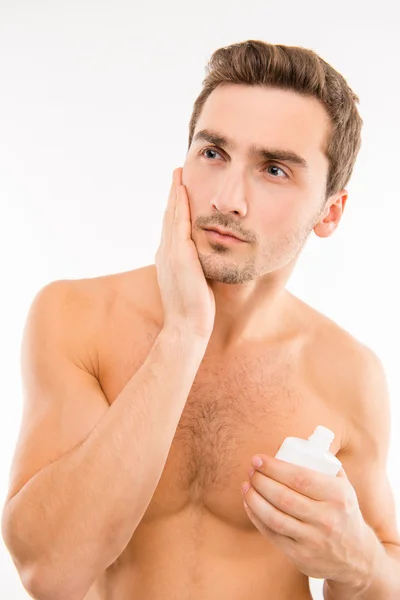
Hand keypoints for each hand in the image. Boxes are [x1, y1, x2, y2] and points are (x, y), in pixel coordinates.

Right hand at [155, 168, 215, 339]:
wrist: (187, 327)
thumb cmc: (195, 310)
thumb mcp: (196, 282)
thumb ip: (199, 266)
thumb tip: (209, 258)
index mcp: (169, 259)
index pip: (172, 227)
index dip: (175, 207)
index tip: (179, 191)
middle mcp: (166, 253)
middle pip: (169, 216)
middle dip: (173, 194)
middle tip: (177, 173)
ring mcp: (170, 253)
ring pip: (172, 216)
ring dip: (175, 194)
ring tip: (178, 175)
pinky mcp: (180, 256)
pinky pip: (180, 224)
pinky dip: (180, 206)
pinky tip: (183, 191)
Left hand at [241, 455, 378, 585]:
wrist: (357, 556)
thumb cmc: (342, 511)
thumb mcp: (343, 486)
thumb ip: (323, 463)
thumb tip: (292, 443)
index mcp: (338, 496)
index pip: (300, 478)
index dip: (274, 467)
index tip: (258, 459)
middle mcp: (327, 519)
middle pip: (284, 497)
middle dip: (261, 480)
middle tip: (251, 470)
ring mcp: (314, 541)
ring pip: (275, 518)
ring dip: (255, 499)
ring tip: (246, 485)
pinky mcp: (301, 557)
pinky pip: (272, 534)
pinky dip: (256, 517)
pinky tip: (249, 504)